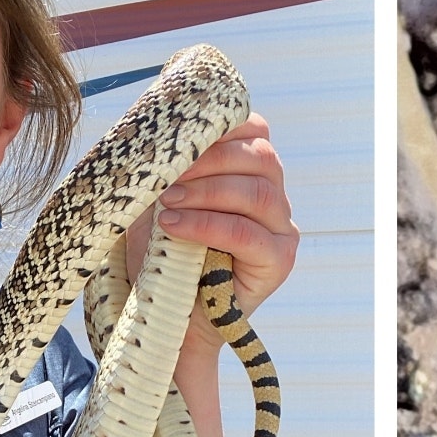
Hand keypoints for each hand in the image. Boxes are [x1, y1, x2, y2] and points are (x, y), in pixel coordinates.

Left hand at [124, 112, 298, 358]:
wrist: (168, 314)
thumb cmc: (161, 250)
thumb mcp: (158, 196)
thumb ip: (167, 161)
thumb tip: (155, 122)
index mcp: (252, 169)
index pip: (253, 128)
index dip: (218, 126)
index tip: (176, 137)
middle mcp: (274, 194)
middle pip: (260, 155)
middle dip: (208, 159)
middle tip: (166, 175)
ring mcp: (282, 227)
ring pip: (256, 192)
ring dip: (205, 192)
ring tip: (166, 203)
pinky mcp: (279, 260)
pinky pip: (247, 233)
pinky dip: (207, 225)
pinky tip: (174, 227)